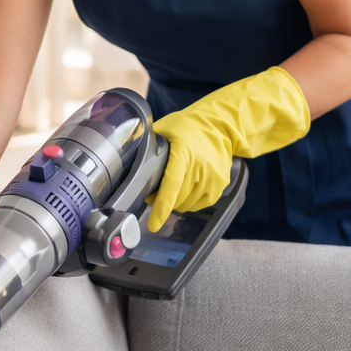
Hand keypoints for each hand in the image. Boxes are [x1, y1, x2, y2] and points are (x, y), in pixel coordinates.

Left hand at [148, 66, 309, 230]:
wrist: (221, 125)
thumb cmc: (188, 126)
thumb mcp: (164, 128)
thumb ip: (148, 144)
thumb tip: (129, 157)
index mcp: (183, 153)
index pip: (171, 185)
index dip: (161, 207)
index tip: (153, 224)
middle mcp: (201, 167)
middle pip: (177, 199)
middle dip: (162, 201)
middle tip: (153, 191)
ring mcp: (213, 178)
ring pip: (187, 204)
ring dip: (176, 202)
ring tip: (171, 188)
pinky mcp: (221, 185)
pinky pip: (200, 204)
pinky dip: (189, 201)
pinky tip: (185, 189)